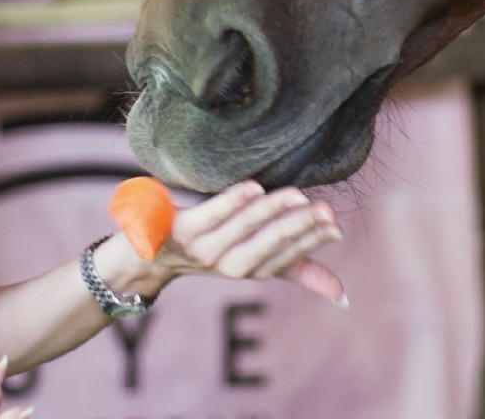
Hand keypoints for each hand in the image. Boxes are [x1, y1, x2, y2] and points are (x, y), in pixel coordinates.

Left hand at [153, 181, 346, 306]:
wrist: (142, 257)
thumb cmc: (206, 252)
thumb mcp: (252, 260)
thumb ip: (297, 270)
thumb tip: (342, 296)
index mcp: (246, 269)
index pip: (284, 258)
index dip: (310, 242)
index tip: (335, 225)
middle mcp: (225, 264)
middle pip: (266, 245)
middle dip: (298, 227)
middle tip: (326, 210)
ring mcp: (200, 248)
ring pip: (240, 229)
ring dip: (270, 212)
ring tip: (297, 196)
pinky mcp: (179, 229)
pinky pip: (208, 215)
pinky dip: (230, 203)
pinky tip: (253, 188)